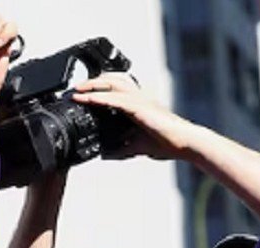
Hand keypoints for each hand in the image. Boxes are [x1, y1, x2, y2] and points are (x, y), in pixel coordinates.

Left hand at [72, 73, 195, 159]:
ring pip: (113, 84)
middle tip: (75, 89)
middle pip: (113, 80)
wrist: (184, 143)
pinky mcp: (140, 107)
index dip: (98, 89)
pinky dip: (100, 98)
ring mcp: (140, 100)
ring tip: (78, 90)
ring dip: (93, 85)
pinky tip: (88, 99)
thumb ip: (121, 149)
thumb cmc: (167, 142)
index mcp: (138, 104)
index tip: (81, 96)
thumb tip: (106, 155)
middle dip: (93, 82)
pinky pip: (116, 99)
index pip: (115, 90)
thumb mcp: (137, 147)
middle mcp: (139, 97)